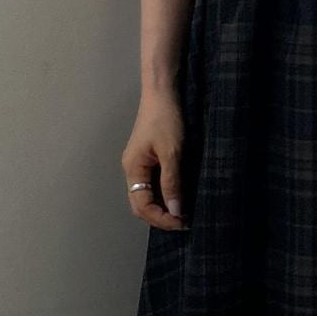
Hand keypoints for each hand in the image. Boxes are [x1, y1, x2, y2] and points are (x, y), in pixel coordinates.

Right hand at [122, 92, 189, 230]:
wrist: (162, 93)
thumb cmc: (166, 119)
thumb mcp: (172, 153)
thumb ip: (172, 183)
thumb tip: (176, 211)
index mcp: (133, 169)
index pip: (142, 205)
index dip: (161, 218)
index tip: (182, 222)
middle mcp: (132, 170)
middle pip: (140, 204)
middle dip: (160, 217)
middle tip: (184, 222)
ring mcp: (139, 164)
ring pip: (146, 195)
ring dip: (163, 207)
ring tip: (183, 213)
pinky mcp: (148, 159)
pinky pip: (153, 184)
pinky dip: (164, 194)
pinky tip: (179, 196)